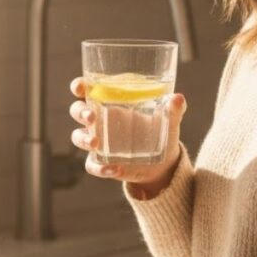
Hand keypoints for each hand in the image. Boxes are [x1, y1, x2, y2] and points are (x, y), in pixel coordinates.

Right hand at [69, 76, 185, 189]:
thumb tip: (178, 98)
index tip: (80, 86)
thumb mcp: (169, 119)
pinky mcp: (102, 162)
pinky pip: (92, 165)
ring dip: (83, 139)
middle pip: (77, 111)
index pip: (87, 89)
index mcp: (111, 101)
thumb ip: (173, 109)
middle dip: (80, 112)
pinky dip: (99, 168)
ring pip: (78, 137)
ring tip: (96, 143)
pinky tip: (114, 169)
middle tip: (92, 117)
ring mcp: (98, 141)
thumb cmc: (160, 130)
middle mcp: (100, 120)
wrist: (163, 161)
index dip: (79, 86)